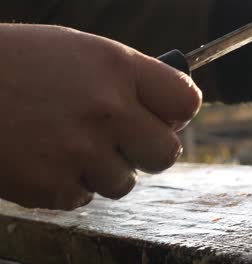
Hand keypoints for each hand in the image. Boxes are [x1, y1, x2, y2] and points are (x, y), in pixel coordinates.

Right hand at [0, 24, 201, 209]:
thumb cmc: (19, 66)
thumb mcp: (81, 53)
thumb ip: (130, 80)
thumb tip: (168, 115)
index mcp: (117, 68)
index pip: (185, 101)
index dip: (179, 113)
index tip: (167, 118)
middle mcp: (106, 110)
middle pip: (167, 153)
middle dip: (150, 151)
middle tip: (127, 140)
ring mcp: (80, 152)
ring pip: (125, 182)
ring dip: (104, 169)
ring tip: (68, 143)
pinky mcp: (53, 187)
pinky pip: (85, 197)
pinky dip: (70, 183)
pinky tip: (45, 157)